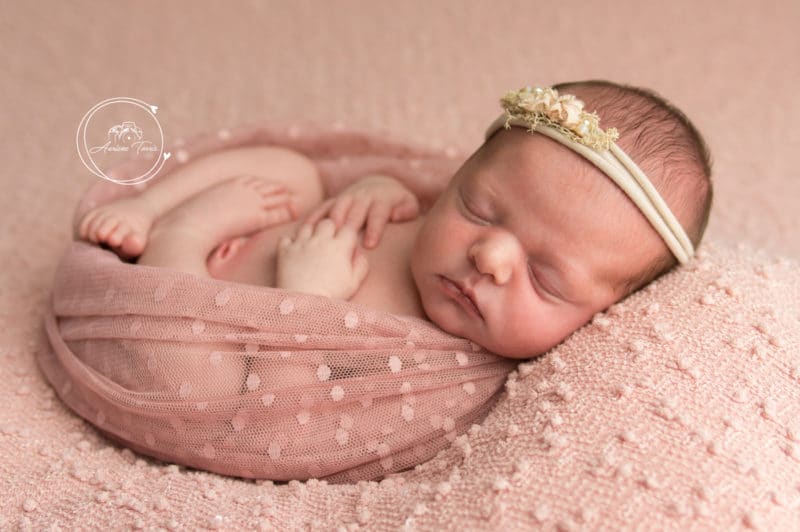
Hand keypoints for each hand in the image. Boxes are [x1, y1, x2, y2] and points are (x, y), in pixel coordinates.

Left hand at [275, 219, 368, 299]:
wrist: (305, 305)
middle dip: (331, 229)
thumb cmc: (332, 295)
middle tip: (330, 242)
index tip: (347, 244)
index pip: (348, 228)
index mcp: (340, 246)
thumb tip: (359, 252)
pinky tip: (295, 251)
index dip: (349, 235)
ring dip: (311, 233)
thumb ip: (361, 264)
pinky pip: (286, 238)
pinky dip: (290, 242)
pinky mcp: (285, 251)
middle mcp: (320, 240)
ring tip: (313, 246)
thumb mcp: (354, 283)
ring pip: (307, 226)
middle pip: (327, 222)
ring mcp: (301, 244)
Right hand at [302, 175, 418, 248]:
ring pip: (337, 208)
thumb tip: (397, 215)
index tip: (370, 245)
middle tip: (342, 244)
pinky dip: (314, 218)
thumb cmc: (396, 202)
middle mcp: (362, 197)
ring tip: (323, 239)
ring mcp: (346, 197)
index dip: (374, 229)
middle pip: (355, 212)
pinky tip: (305, 231)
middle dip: (349, 226)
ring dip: (331, 222)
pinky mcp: (334, 200)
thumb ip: (407, 211)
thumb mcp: (409, 204)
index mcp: (381, 200)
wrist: (379, 185)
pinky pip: (322, 207)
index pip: (378, 214)